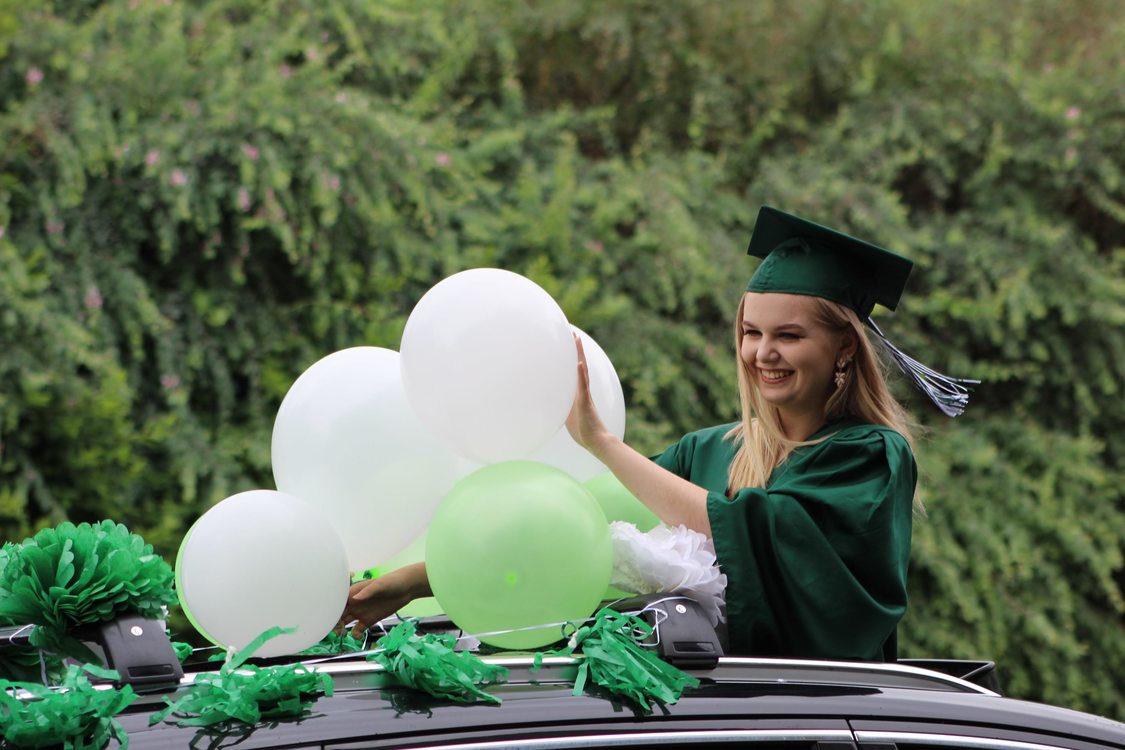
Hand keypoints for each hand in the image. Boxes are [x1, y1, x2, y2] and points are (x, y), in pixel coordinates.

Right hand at [336, 562, 429, 638]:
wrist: (406, 588)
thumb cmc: (392, 582)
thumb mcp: (380, 584)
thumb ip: (367, 592)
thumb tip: (354, 599)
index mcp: (354, 592)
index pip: (338, 601)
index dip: (332, 609)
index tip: (328, 617)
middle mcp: (355, 603)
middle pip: (339, 613)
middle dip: (334, 621)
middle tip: (333, 630)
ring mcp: (361, 612)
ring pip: (345, 622)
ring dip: (341, 628)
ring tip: (341, 634)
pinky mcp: (369, 620)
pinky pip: (358, 629)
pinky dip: (355, 634)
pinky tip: (357, 635)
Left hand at [565, 334, 613, 453]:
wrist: (595, 440)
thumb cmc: (582, 430)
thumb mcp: (567, 415)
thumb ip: (561, 406)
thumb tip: (550, 405)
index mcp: (577, 393)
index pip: (573, 371)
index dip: (570, 358)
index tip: (568, 343)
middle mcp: (582, 390)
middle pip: (579, 365)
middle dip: (576, 350)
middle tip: (573, 333)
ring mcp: (584, 394)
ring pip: (581, 371)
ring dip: (579, 355)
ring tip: (577, 340)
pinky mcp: (585, 401)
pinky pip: (583, 386)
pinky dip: (581, 374)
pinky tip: (579, 363)